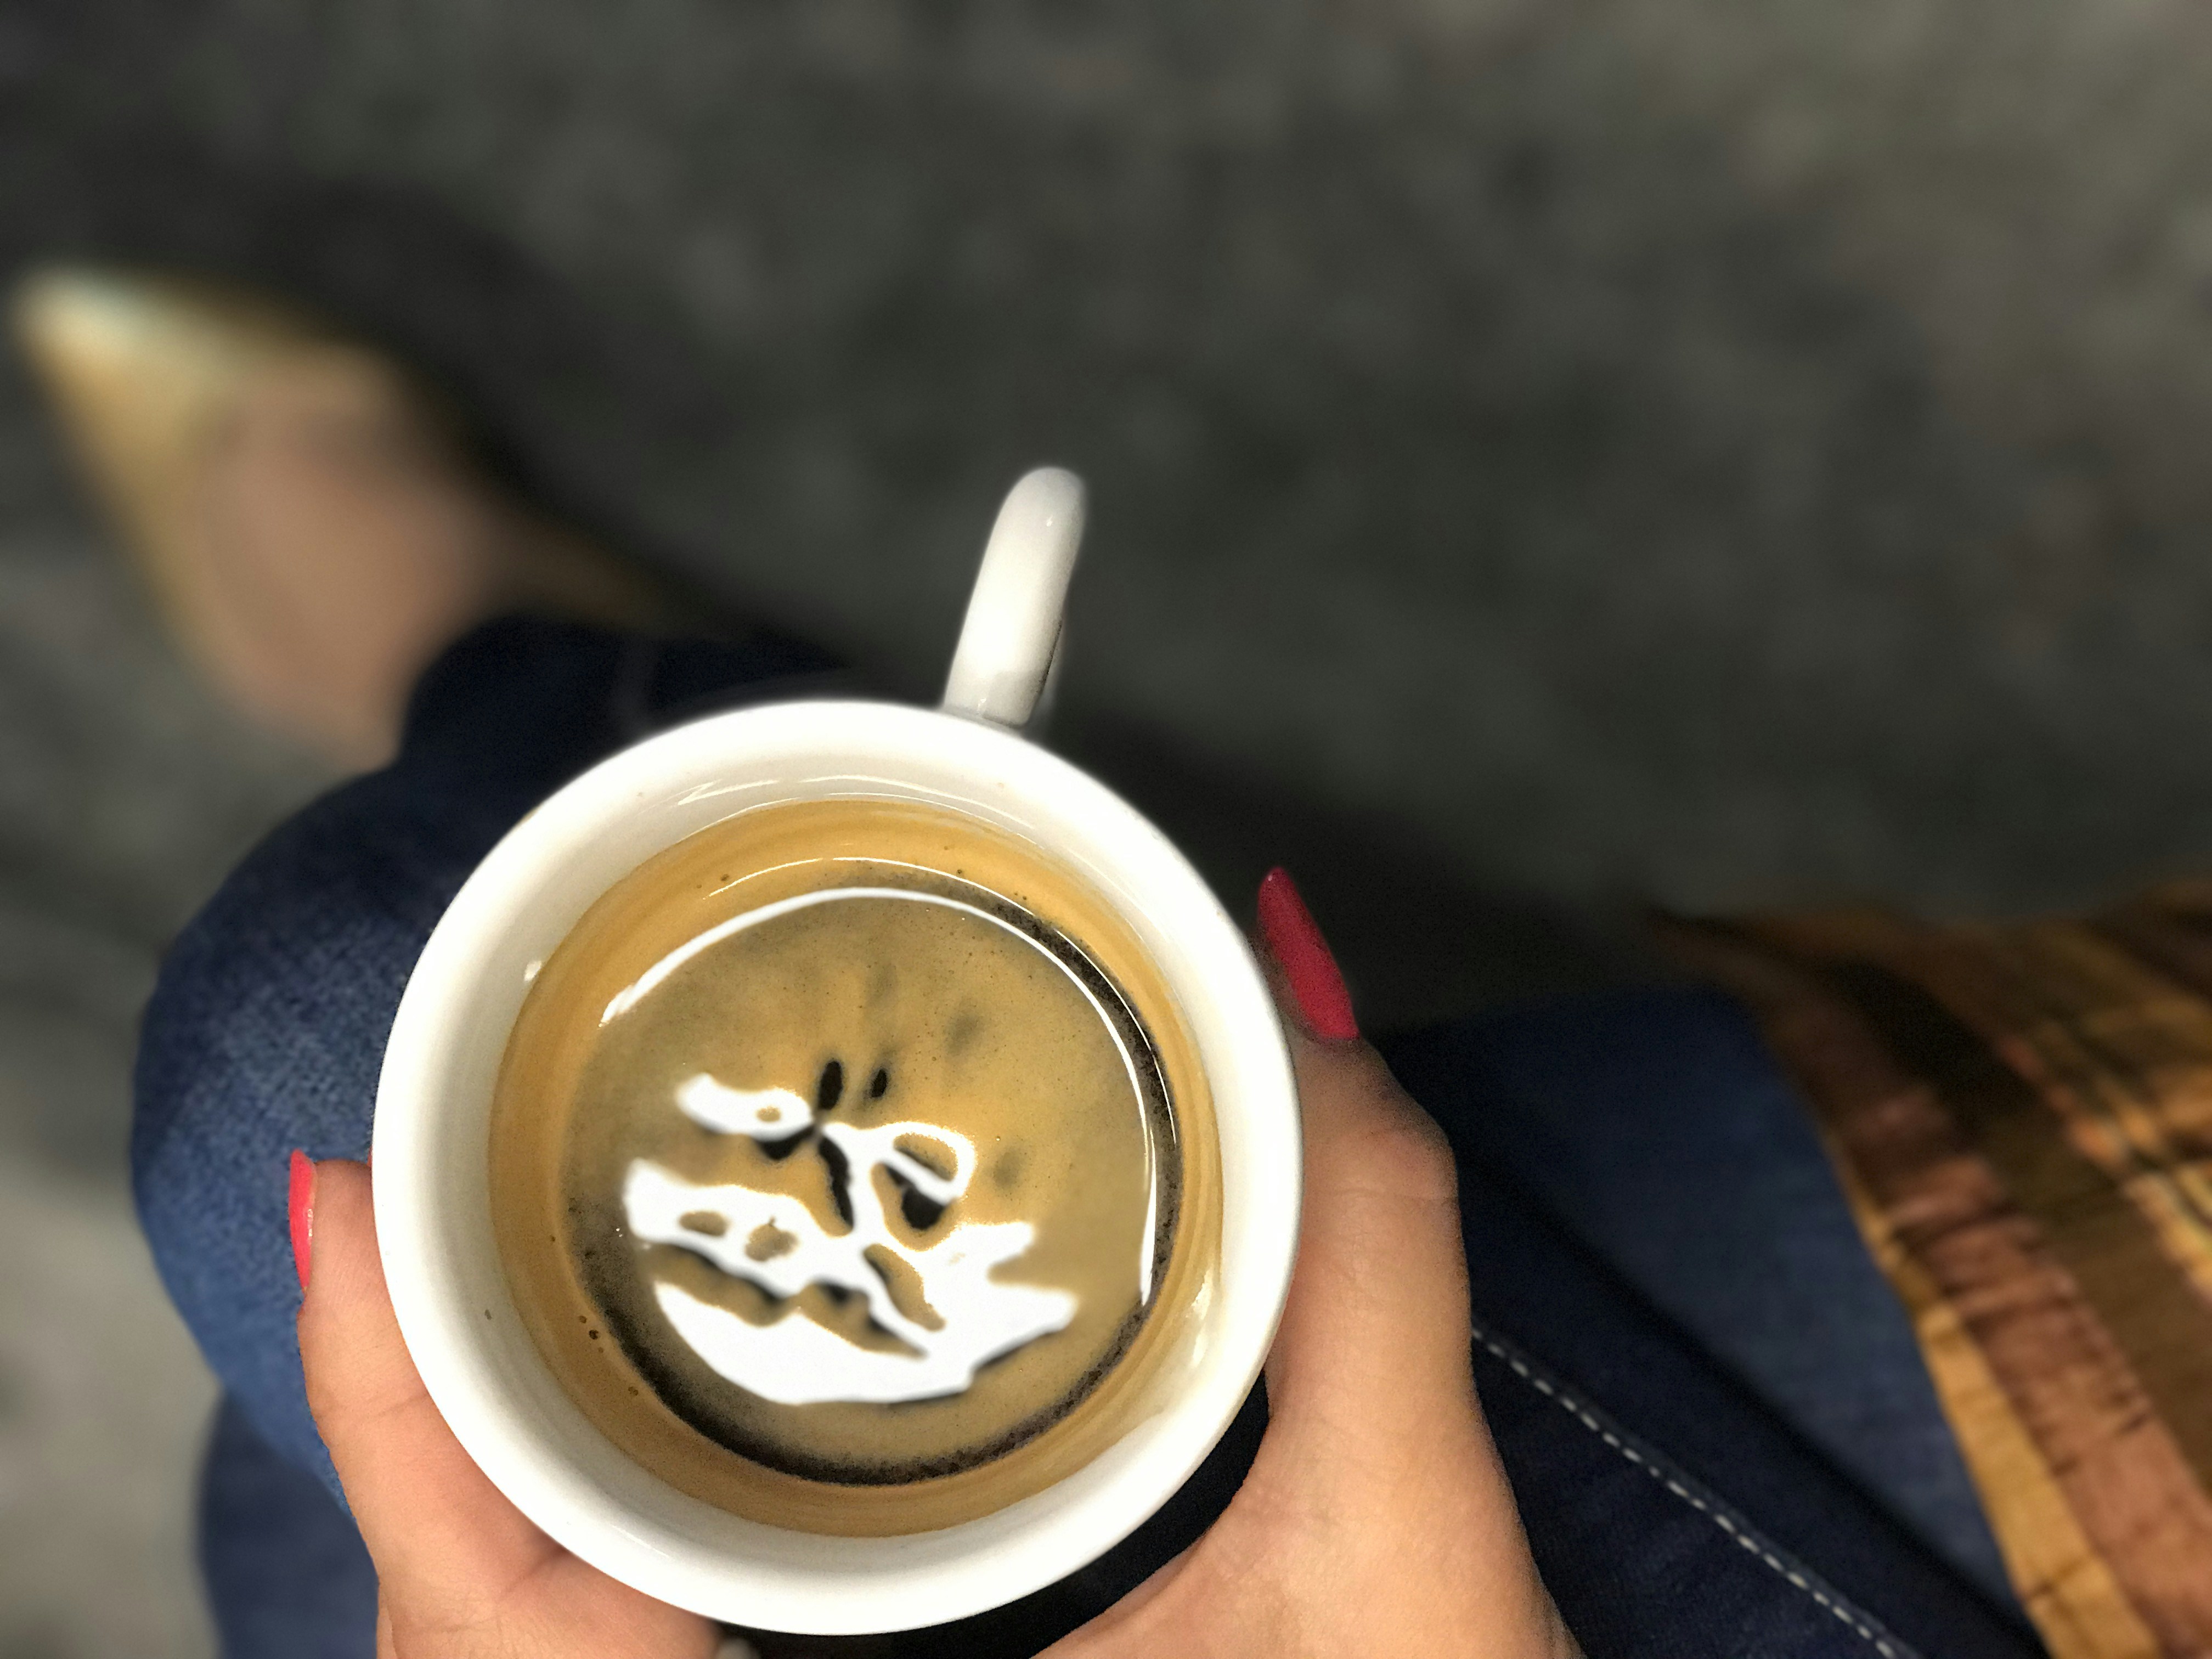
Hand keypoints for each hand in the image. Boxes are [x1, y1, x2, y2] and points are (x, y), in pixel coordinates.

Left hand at [294, 869, 1574, 1657]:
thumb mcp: (1407, 1567)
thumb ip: (1366, 1272)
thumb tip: (1297, 994)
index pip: (515, 1630)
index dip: (396, 1417)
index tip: (339, 1200)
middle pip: (485, 1628)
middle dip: (421, 1417)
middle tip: (417, 1195)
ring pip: (549, 1647)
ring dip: (492, 1475)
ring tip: (489, 1291)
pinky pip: (626, 1653)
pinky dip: (584, 1541)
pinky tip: (627, 1435)